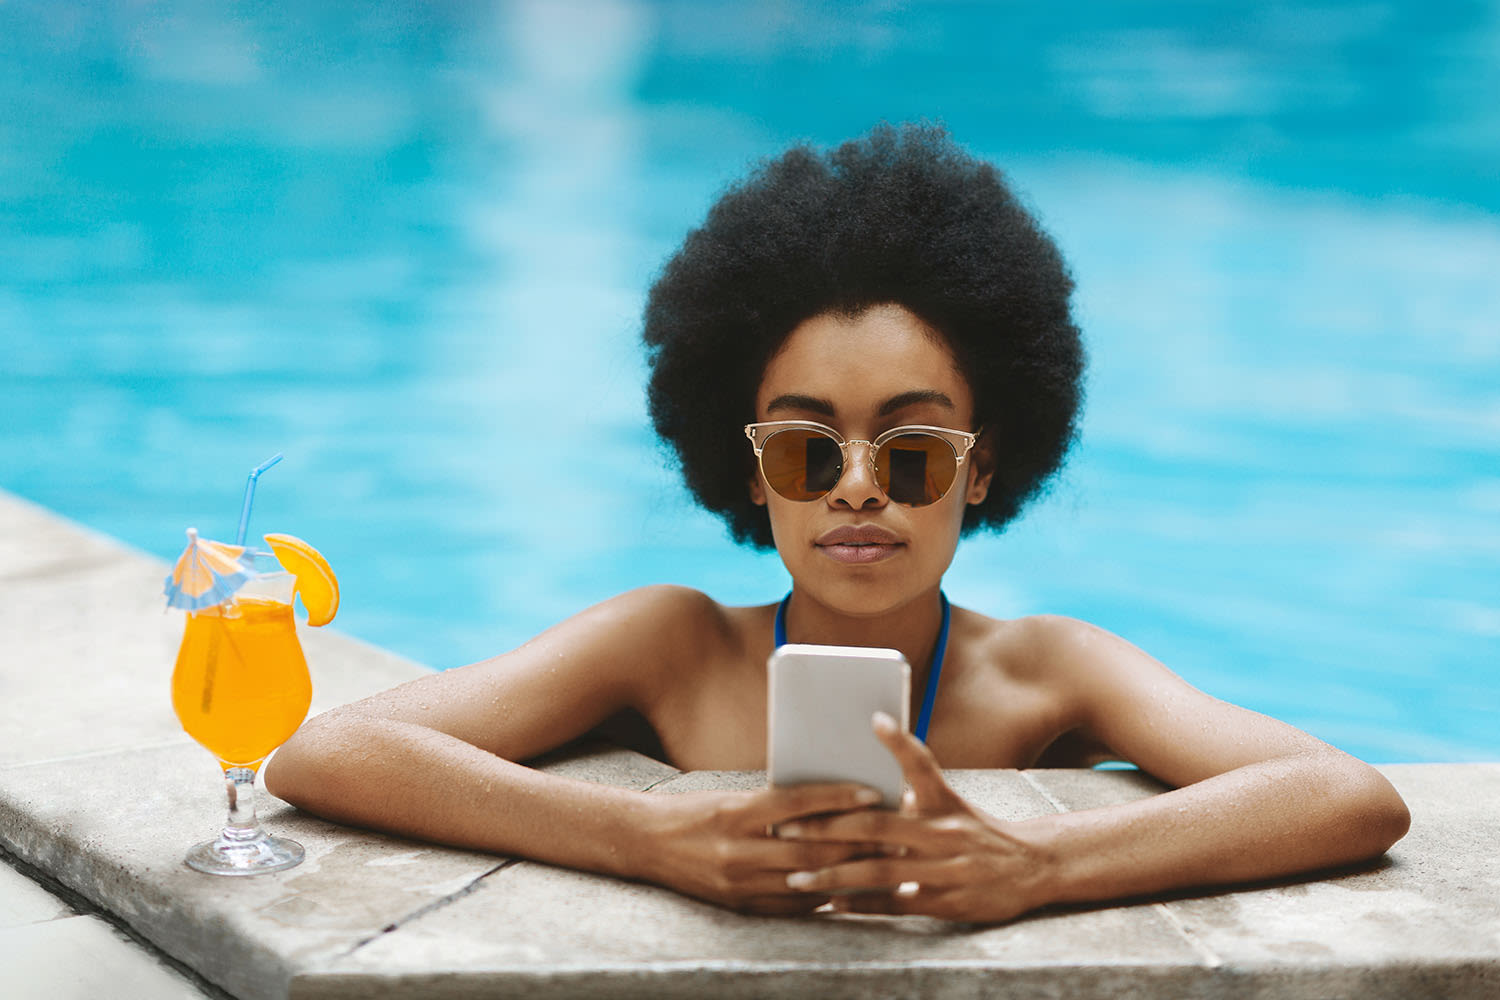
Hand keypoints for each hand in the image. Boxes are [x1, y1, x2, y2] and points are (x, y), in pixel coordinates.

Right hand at [640, 782, 886, 914]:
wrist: (647, 842)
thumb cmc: (695, 812)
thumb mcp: (732, 797)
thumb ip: (774, 803)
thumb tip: (828, 801)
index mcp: (737, 813)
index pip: (799, 804)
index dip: (839, 798)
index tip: (873, 792)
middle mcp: (738, 850)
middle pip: (810, 849)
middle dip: (856, 843)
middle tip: (892, 834)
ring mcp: (738, 882)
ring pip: (805, 882)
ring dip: (846, 873)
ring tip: (879, 863)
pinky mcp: (738, 905)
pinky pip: (789, 906)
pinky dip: (820, 897)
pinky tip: (844, 889)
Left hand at [775, 712, 1054, 922]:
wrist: (1033, 866)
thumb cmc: (979, 830)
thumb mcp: (952, 804)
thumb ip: (912, 795)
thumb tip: (865, 783)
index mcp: (943, 802)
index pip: (920, 764)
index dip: (898, 742)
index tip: (872, 720)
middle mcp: (944, 833)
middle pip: (877, 826)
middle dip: (826, 829)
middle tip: (785, 830)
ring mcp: (945, 870)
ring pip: (880, 871)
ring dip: (834, 874)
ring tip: (797, 877)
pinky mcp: (947, 902)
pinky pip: (896, 904)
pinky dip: (862, 904)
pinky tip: (832, 903)